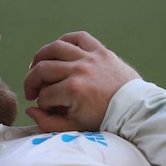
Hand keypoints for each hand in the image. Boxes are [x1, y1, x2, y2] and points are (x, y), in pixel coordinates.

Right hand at [24, 31, 140, 132]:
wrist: (134, 109)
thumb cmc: (106, 119)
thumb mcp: (76, 127)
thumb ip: (49, 122)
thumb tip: (31, 110)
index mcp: (73, 91)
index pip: (44, 95)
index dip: (41, 104)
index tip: (46, 109)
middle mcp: (79, 70)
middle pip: (42, 69)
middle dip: (32, 82)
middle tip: (33, 91)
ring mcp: (90, 57)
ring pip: (55, 48)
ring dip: (41, 57)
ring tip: (38, 67)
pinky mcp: (101, 50)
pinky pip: (78, 37)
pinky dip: (65, 41)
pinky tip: (59, 52)